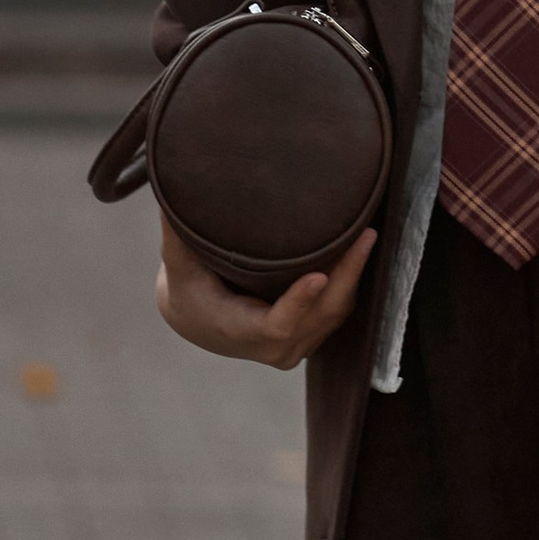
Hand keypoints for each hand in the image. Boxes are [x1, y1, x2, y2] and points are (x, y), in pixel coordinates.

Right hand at [157, 217, 373, 369]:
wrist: (199, 321)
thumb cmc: (189, 288)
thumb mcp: (179, 265)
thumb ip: (177, 235)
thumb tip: (169, 192)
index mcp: (239, 330)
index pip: (277, 325)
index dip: (298, 303)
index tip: (318, 276)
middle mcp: (272, 347)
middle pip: (320, 314)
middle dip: (347, 274)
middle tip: (366, 234)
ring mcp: (295, 346)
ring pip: (335, 312)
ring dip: (355, 275)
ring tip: (369, 232)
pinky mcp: (310, 335)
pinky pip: (338, 309)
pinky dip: (351, 281)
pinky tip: (362, 247)